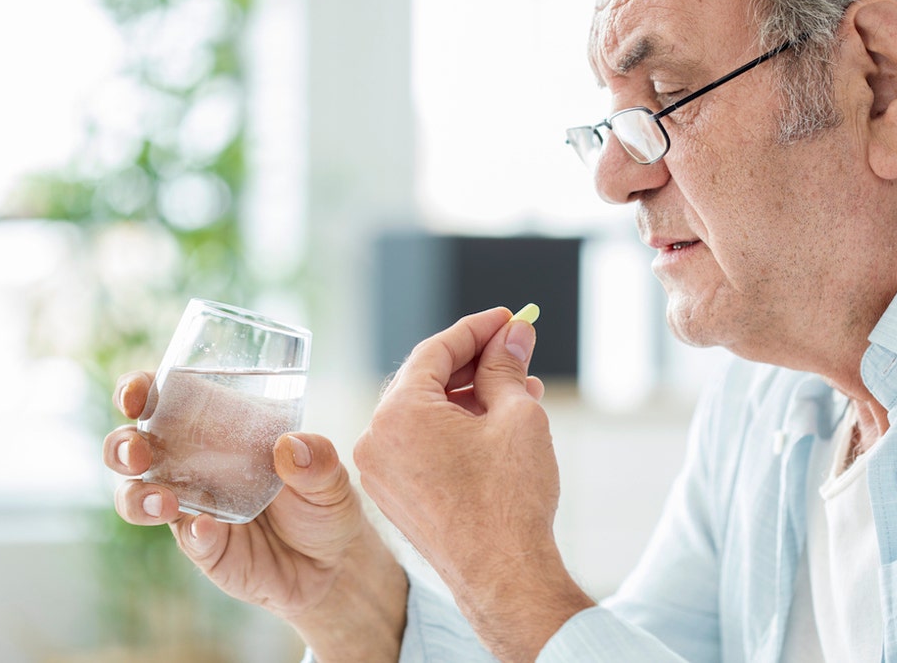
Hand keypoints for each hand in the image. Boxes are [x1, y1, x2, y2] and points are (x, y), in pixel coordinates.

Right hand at [103, 371, 406, 659]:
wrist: (334, 564)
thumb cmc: (322, 503)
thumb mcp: (330, 476)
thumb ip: (318, 459)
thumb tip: (292, 446)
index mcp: (216, 428)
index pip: (164, 399)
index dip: (139, 391)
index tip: (135, 395)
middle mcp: (192, 464)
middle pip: (133, 447)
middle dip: (123, 446)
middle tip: (138, 453)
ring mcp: (192, 506)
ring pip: (137, 497)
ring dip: (137, 496)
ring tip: (162, 501)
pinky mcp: (204, 547)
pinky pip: (187, 537)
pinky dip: (193, 533)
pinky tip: (207, 529)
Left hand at [354, 307, 594, 660]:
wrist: (503, 578)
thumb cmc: (510, 499)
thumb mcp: (517, 416)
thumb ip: (506, 366)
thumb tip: (513, 335)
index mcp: (398, 413)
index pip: (436, 350)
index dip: (477, 328)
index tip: (508, 318)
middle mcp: (376, 439)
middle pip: (425, 380)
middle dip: (475, 362)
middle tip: (516, 349)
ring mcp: (381, 472)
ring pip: (425, 414)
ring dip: (469, 397)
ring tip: (520, 389)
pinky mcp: (395, 496)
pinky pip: (420, 445)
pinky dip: (454, 429)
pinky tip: (495, 424)